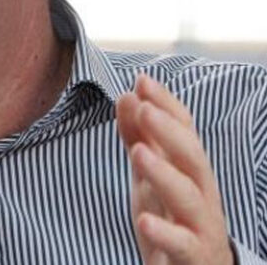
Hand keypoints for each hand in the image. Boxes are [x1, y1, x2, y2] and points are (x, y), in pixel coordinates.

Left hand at [116, 74, 233, 264]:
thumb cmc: (172, 216)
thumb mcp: (150, 173)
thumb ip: (138, 136)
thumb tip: (127, 95)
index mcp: (189, 169)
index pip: (184, 130)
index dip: (166, 105)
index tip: (142, 81)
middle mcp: (200, 191)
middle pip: (192, 156)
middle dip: (169, 130)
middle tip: (143, 107)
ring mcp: (199, 224)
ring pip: (188, 195)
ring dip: (164, 172)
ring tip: (139, 152)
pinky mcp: (193, 256)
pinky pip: (183, 243)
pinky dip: (164, 232)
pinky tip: (144, 221)